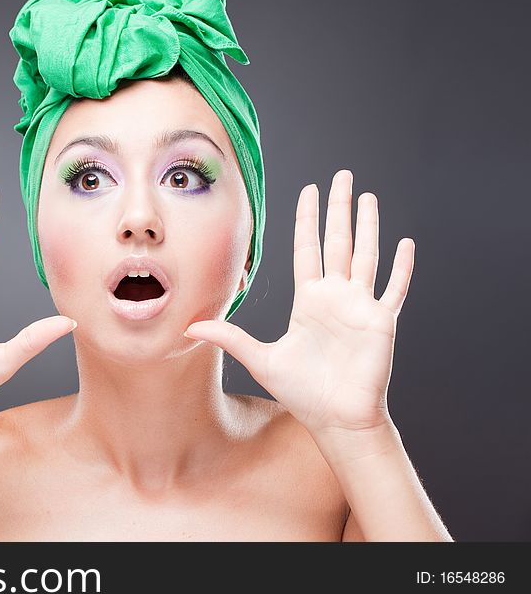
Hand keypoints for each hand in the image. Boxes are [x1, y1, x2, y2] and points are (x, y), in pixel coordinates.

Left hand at [184, 169, 414, 434]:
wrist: (334, 418)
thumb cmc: (302, 391)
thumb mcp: (259, 358)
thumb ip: (229, 337)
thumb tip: (189, 326)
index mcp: (309, 301)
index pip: (308, 248)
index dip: (308, 219)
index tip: (309, 191)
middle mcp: (335, 297)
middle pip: (337, 241)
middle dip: (339, 208)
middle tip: (342, 176)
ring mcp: (359, 307)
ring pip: (366, 255)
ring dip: (368, 226)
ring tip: (368, 197)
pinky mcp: (381, 322)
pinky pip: (393, 289)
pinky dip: (401, 267)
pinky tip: (405, 242)